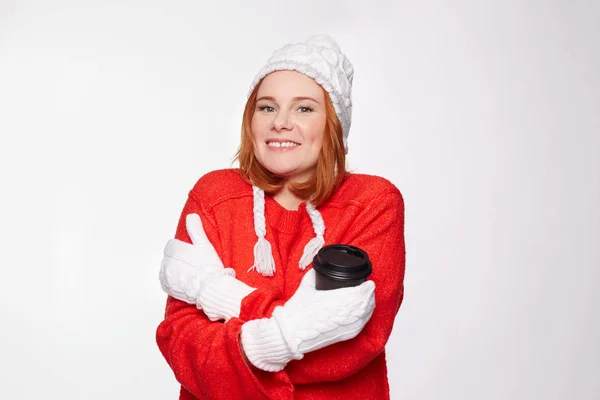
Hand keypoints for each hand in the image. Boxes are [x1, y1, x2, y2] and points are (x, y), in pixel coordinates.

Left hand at [159, 214, 253, 320]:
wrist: (210, 288)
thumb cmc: (209, 267)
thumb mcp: (204, 244)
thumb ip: (195, 229)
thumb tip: (191, 216)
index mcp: (173, 250)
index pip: (172, 245)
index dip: (182, 248)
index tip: (190, 252)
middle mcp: (166, 262)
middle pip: (169, 256)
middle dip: (177, 258)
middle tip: (192, 262)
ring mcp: (166, 276)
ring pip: (167, 268)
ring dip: (174, 268)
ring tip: (189, 272)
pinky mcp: (167, 287)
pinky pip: (166, 280)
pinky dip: (172, 279)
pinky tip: (183, 279)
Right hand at [240, 269, 375, 371]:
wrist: (291, 333)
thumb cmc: (298, 309)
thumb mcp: (306, 285)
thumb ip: (316, 274)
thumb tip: (321, 268)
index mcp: (337, 299)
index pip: (361, 292)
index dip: (368, 287)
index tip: (369, 282)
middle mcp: (345, 313)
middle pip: (366, 303)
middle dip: (369, 295)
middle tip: (369, 288)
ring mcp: (346, 326)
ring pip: (366, 315)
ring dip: (369, 305)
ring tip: (367, 298)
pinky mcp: (345, 336)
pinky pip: (362, 325)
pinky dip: (365, 317)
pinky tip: (364, 313)